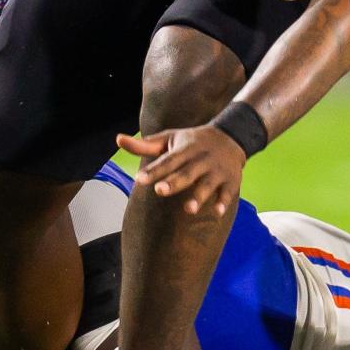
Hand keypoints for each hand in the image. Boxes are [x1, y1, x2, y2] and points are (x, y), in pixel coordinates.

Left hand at [116, 125, 244, 216]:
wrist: (230, 137)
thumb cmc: (192, 141)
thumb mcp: (169, 138)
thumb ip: (145, 144)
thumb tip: (118, 139)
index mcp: (184, 149)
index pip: (167, 161)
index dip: (154, 170)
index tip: (140, 179)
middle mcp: (201, 160)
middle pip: (186, 173)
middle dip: (174, 182)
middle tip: (160, 191)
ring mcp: (216, 171)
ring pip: (207, 184)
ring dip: (199, 196)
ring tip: (187, 210)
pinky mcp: (230, 182)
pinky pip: (228, 193)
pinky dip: (223, 202)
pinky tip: (216, 213)